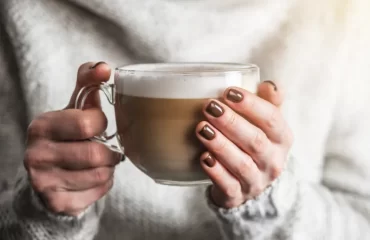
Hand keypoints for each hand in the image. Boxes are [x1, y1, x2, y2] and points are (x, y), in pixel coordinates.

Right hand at [24, 62, 121, 215]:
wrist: (48, 180)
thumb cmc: (67, 138)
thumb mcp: (73, 110)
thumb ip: (87, 85)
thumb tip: (105, 67)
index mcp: (41, 126)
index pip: (88, 122)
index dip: (101, 124)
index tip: (97, 126)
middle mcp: (36, 155)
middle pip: (96, 153)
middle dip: (109, 151)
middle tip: (106, 148)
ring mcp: (44, 182)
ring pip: (101, 174)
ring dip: (108, 168)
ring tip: (99, 163)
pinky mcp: (57, 203)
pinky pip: (99, 191)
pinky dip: (104, 184)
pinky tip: (92, 178)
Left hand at [196, 81, 292, 207]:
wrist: (252, 183)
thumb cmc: (255, 143)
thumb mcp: (266, 124)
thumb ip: (268, 103)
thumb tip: (269, 84)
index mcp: (282, 138)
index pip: (272, 119)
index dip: (251, 104)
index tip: (229, 92)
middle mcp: (273, 161)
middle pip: (255, 141)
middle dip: (231, 123)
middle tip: (210, 107)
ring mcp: (256, 181)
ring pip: (241, 164)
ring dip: (221, 145)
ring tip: (202, 129)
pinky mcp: (238, 195)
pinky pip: (228, 185)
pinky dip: (216, 172)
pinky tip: (204, 158)